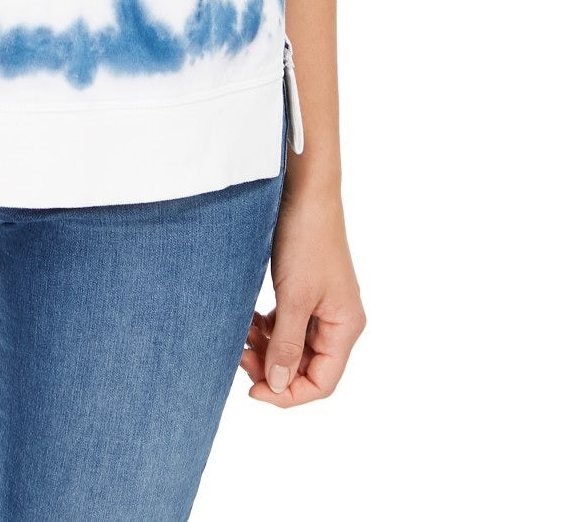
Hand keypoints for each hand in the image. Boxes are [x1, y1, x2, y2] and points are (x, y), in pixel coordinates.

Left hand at [240, 187, 365, 405]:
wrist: (304, 192)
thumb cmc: (305, 240)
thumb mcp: (294, 297)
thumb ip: (286, 344)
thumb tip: (278, 386)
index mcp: (345, 327)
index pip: (322, 382)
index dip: (288, 393)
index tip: (252, 389)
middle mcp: (338, 320)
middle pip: (306, 366)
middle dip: (272, 367)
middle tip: (238, 355)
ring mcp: (322, 305)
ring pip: (292, 345)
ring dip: (265, 347)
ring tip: (239, 334)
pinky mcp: (305, 290)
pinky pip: (285, 323)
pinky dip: (265, 327)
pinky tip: (247, 320)